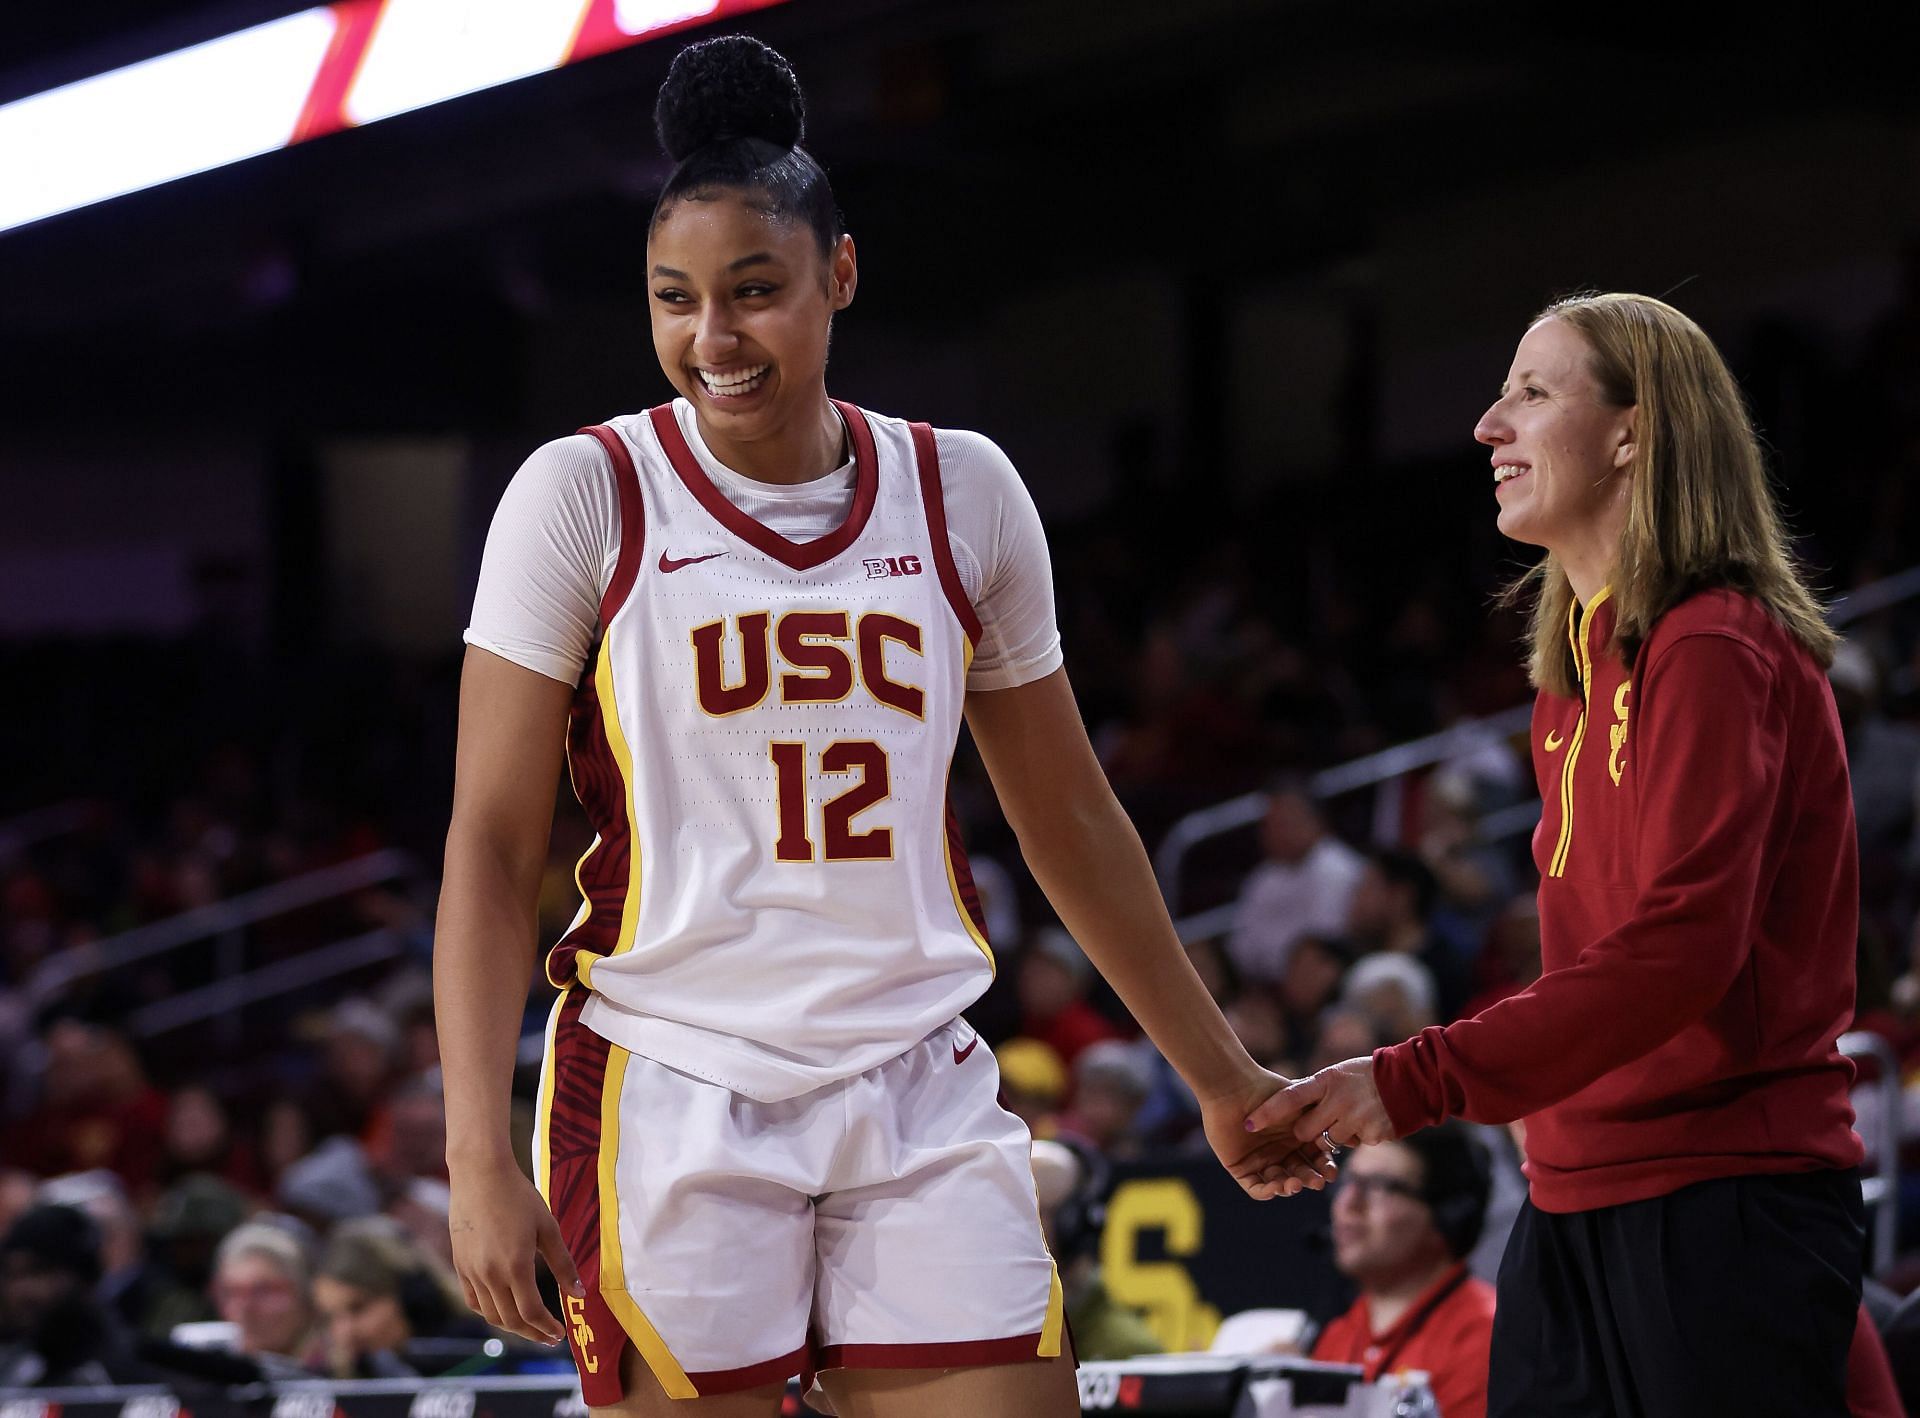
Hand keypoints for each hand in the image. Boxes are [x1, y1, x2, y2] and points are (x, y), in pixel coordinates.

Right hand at [448, 1158, 582, 1345]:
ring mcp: (471, 1272)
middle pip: (511, 1320)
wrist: (479, 1174)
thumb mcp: (548, 1227)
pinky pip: (473, 1300)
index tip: (560, 1334)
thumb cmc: (519, 1196)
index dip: (546, 1328)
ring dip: (512, 1326)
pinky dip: (489, 1312)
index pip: (531, 1312)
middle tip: (549, 1337)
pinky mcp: (460, 1265)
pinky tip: (503, 1309)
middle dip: (532, 1333)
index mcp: (515, 1266)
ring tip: (530, 1326)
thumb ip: (563, 1264)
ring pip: (490, 1314)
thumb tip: (580, 1293)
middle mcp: (490, 1275)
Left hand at [1201, 1068, 1337, 1201]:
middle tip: (1318, 1182)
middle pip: (1298, 1174)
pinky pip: (1256, 1188)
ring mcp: (1259, 1161)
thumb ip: (1323, 1121)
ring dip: (1290, 1187)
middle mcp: (1278, 1152)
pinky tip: (1278, 1187)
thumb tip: (1354, 1139)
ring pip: (1279, 1183)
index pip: (1313, 1160)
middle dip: (1309, 1179)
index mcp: (1294, 1139)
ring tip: (1297, 1183)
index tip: (1331, 1172)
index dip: (1323, 1167)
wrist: (1234, 1087)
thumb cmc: (1267, 1090)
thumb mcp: (1301, 1104)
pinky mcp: (1240, 1168)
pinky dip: (1268, 1191)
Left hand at [1245, 1056, 1395, 1148]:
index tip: (1248, 1124)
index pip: (1289, 1098)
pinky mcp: (1372, 1135)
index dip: (1267, 1113)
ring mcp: (1356, 1119)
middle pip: (1305, 1132)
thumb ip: (1314, 1090)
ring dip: (1335, 1135)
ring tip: (1351, 1116)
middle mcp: (1339, 1100)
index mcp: (1327, 1080)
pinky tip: (1368, 1121)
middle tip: (1316, 1125)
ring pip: (1329, 1142)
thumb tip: (1285, 1104)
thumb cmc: (1365, 1075)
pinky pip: (1353, 1145)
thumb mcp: (1336, 1074)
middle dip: (1306, 1133)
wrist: (1410, 1079)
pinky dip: (1358, 1137)